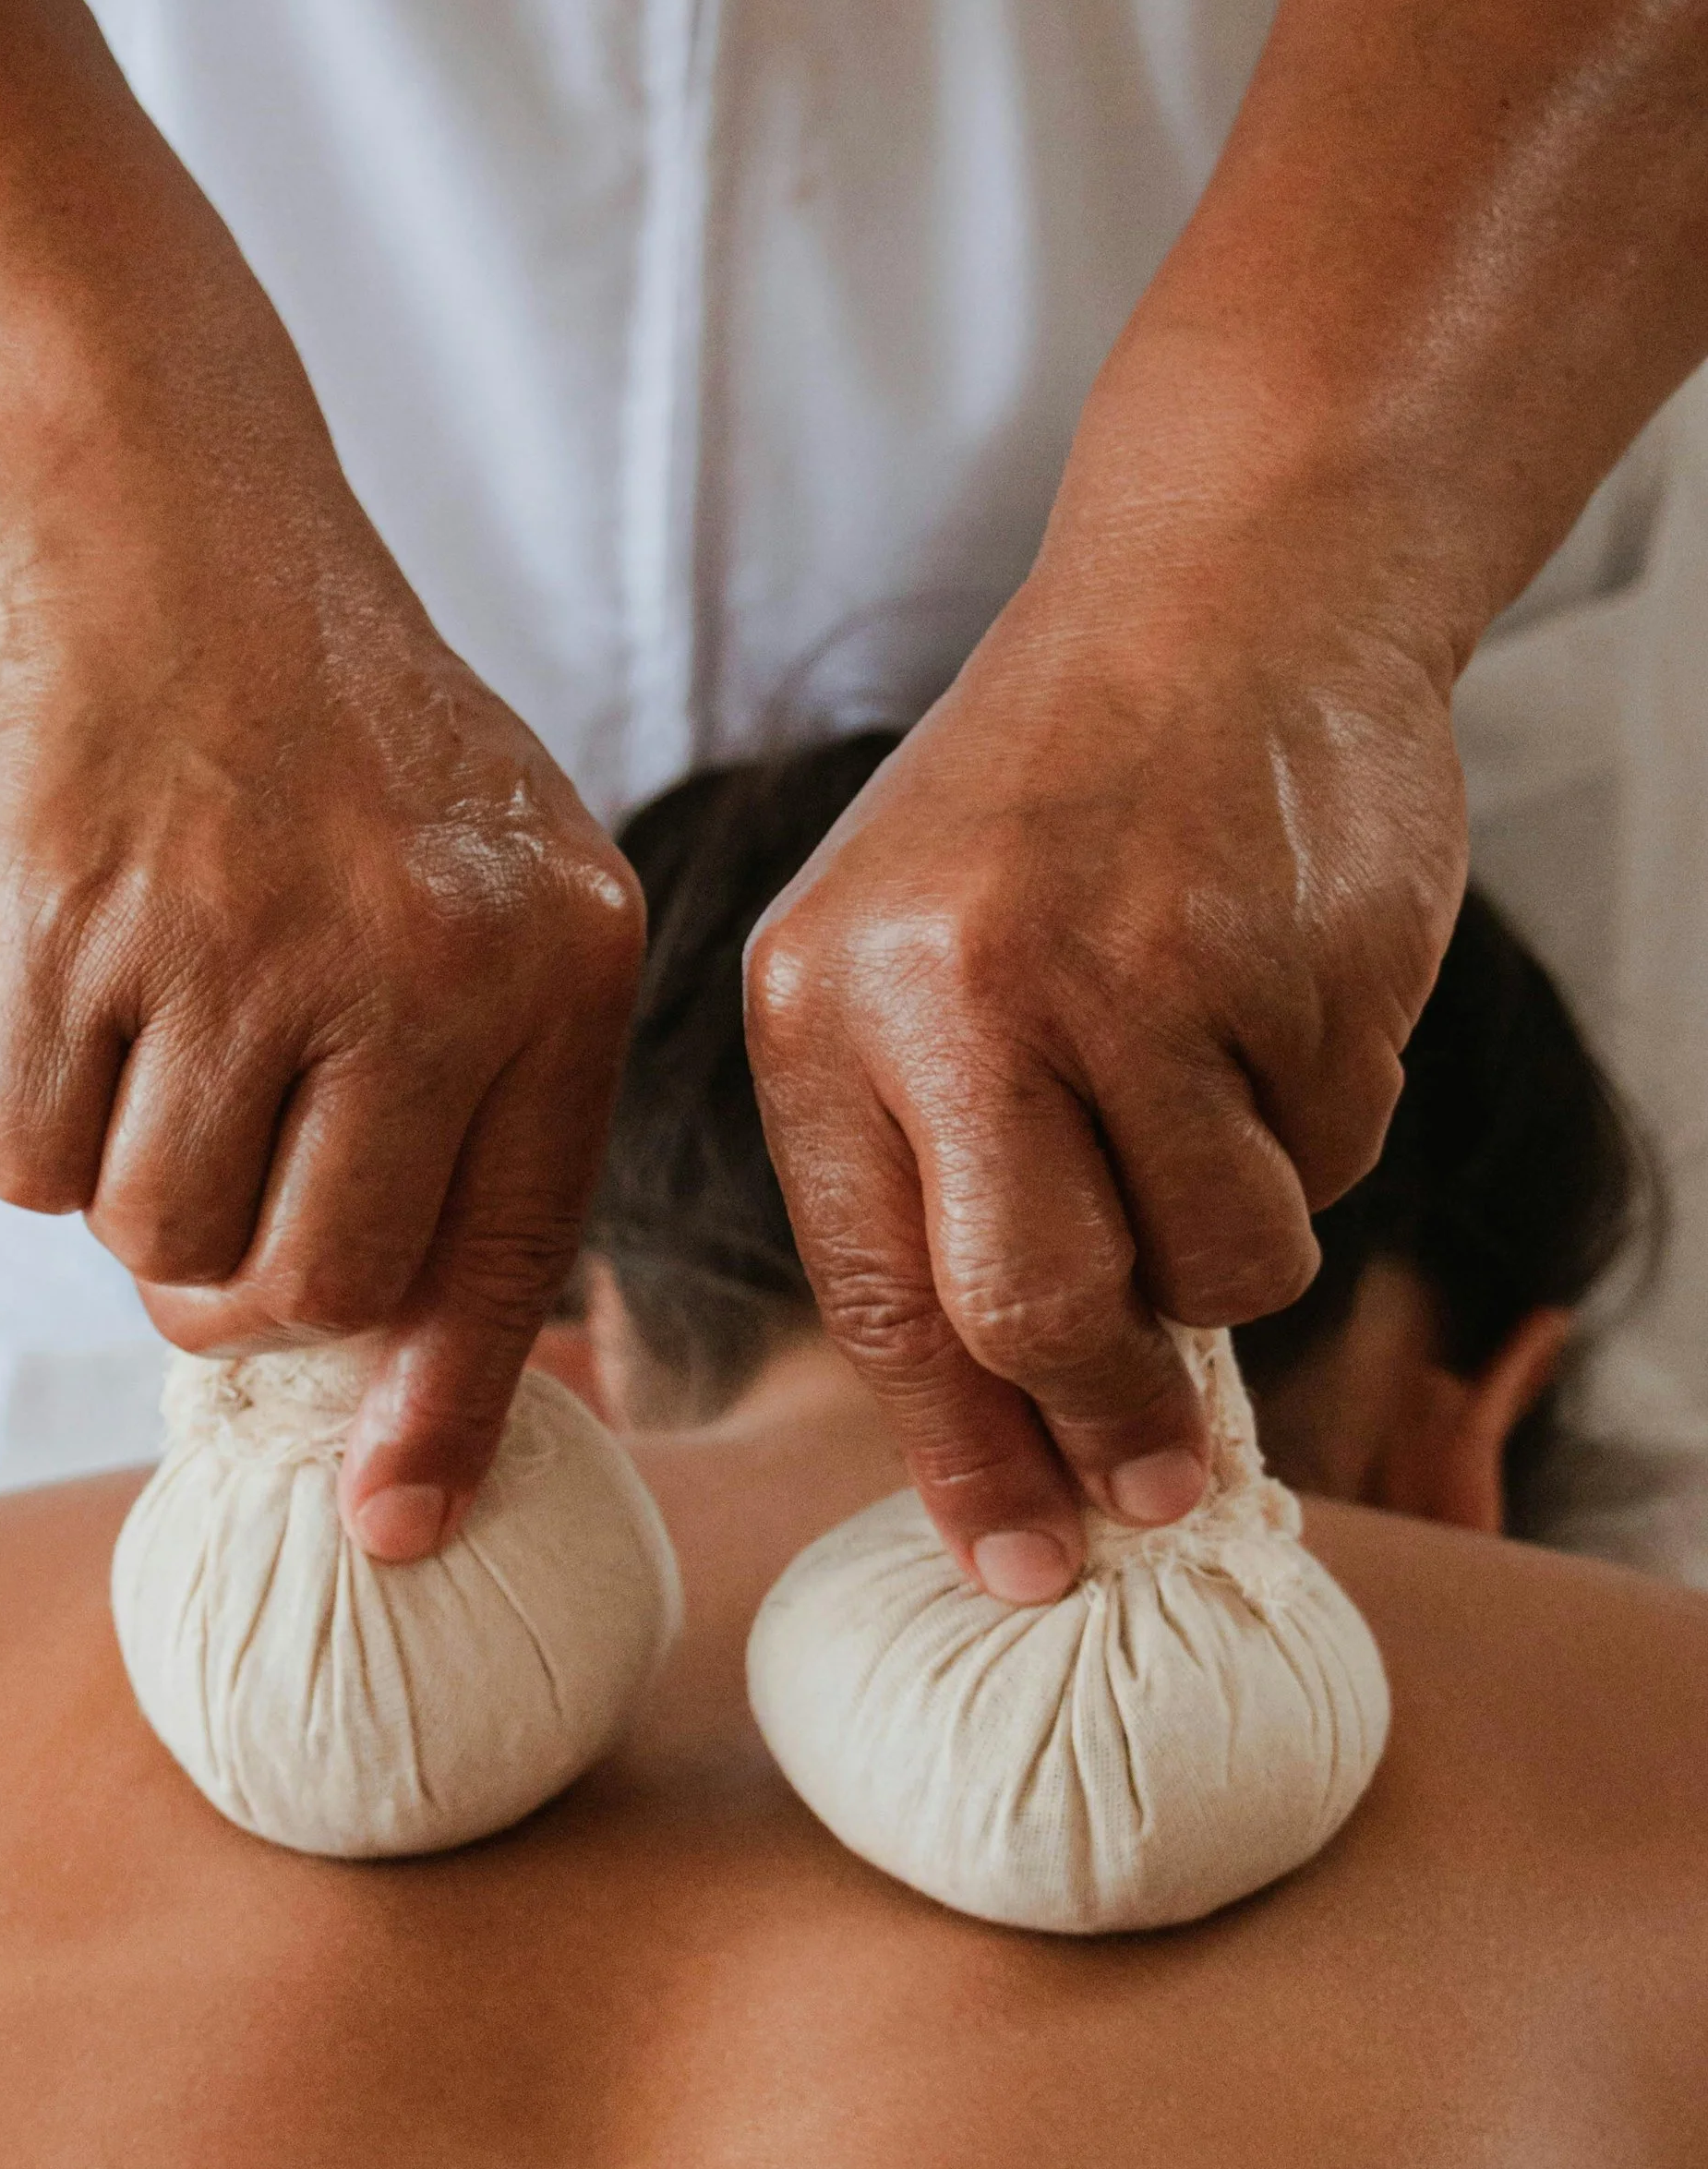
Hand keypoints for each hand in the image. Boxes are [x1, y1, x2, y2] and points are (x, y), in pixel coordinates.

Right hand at [0, 498, 641, 1557]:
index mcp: (553, 955)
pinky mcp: (71, 929)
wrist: (159, 516)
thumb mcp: (486, 879)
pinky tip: (64, 995)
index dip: (444, 1413)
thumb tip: (435, 1383)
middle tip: (216, 1181)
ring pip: (158, 1242)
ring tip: (149, 1044)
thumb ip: (483, 1102)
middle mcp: (421, 958)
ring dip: (131, 1191)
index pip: (504, 1250)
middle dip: (246, 1288)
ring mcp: (241, 943)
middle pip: (316, 1287)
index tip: (392, 1528)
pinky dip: (26, 1123)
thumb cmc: (329, 737)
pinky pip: (25, 1162)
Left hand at [743, 512, 1467, 1596]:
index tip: (1025, 1572)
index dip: (964, 1460)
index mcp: (829, 1002)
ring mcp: (1141, 970)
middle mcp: (965, 990)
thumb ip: (931, 1183)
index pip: (883, 1295)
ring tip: (1213, 1100)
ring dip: (1244, 1240)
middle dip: (1117, 1420)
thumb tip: (1023, 1449)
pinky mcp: (1300, 960)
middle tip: (1165, 1485)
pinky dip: (1324, 1124)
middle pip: (1046, 1308)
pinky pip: (1338, 1157)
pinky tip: (1280, 997)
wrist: (1225, 595)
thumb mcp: (910, 966)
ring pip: (1227, 1258)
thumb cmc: (1051, 816)